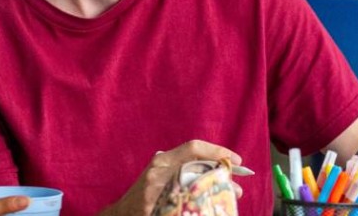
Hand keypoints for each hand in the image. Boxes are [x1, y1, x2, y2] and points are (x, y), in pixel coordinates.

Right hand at [99, 140, 243, 215]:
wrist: (120, 214)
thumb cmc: (142, 193)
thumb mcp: (158, 173)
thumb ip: (178, 166)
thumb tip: (213, 164)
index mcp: (161, 161)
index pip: (192, 147)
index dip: (217, 151)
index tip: (236, 160)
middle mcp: (158, 175)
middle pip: (199, 170)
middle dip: (222, 178)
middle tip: (237, 188)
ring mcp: (157, 195)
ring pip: (196, 192)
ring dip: (217, 195)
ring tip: (229, 200)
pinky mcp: (157, 212)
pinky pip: (186, 210)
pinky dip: (201, 211)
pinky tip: (210, 212)